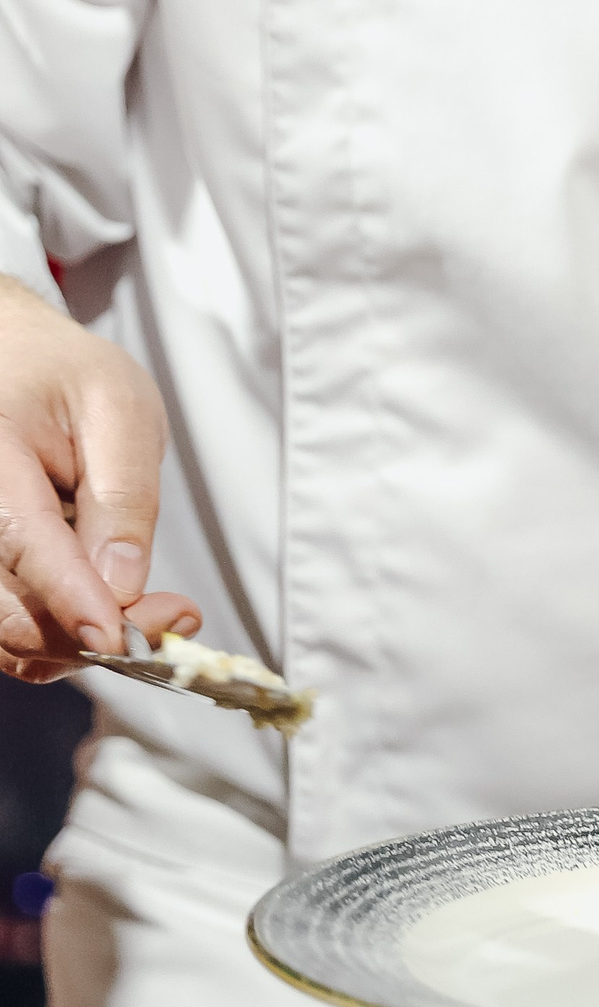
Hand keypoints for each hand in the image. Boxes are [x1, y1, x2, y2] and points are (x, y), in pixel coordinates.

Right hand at [0, 275, 200, 680]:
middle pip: (9, 609)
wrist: (17, 363)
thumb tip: (121, 585)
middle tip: (174, 619)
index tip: (119, 638)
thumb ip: (124, 496)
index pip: (21, 542)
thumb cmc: (67, 377)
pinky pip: (11, 630)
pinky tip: (116, 616)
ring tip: (157, 616)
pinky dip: (63, 637)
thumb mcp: (121, 410)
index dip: (70, 599)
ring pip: (8, 634)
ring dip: (81, 643)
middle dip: (90, 633)